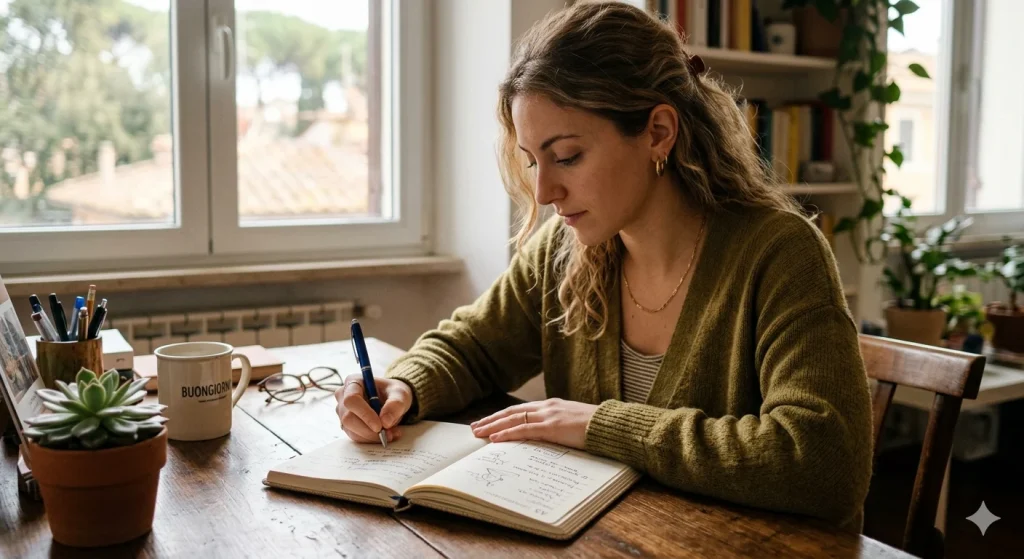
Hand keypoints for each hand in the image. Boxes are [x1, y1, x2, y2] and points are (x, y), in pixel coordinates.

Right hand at [335, 375, 412, 443]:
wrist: (392, 400)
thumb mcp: (400, 394)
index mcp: (353, 382)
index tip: (379, 426)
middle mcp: (343, 396)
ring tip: (391, 434)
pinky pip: (355, 436)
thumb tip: (385, 422)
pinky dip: (371, 439)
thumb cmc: (393, 393)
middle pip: (348, 418)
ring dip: (371, 436)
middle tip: (388, 434)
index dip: (364, 414)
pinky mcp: (347, 425)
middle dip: (368, 430)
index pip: (351, 399)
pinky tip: (386, 435)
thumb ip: (395, 404)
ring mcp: (343, 412)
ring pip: (351, 430)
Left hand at [470, 398, 598, 448]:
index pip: (520, 409)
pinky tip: (495, 438)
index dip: (502, 416)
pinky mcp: (552, 427)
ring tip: (478, 433)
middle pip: (511, 412)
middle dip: (492, 419)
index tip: (488, 422)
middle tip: (475, 427)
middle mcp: (547, 407)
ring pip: (513, 419)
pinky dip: (507, 433)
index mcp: (552, 405)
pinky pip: (524, 430)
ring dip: (493, 426)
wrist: (611, 425)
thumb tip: (546, 437)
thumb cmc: (596, 427)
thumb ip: (558, 426)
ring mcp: (549, 415)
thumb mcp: (573, 424)